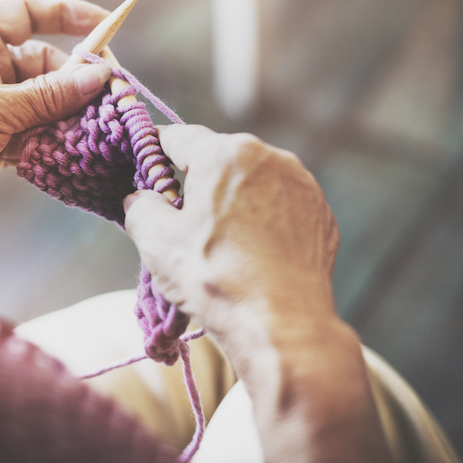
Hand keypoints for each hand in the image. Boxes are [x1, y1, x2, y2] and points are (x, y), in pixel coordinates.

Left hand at [0, 0, 112, 241]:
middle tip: (108, 94)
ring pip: (45, 100)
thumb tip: (99, 76)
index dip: (66, 15)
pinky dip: (54, 138)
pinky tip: (71, 147)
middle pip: (44, 62)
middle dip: (75, 79)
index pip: (25, 13)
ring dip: (68, 113)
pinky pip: (37, 130)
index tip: (105, 26)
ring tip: (94, 126)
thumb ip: (48, 95)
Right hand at [123, 124, 339, 333]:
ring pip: (252, 181)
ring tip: (221, 243)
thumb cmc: (216, 279)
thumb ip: (141, 207)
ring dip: (233, 201)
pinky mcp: (321, 214)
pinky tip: (252, 253)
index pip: (178, 138)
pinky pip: (280, 206)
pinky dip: (263, 221)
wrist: (282, 324)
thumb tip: (141, 199)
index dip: (155, 152)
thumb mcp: (156, 241)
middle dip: (197, 182)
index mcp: (225, 153)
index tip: (145, 170)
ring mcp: (301, 185)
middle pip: (219, 158)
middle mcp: (269, 156)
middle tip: (180, 220)